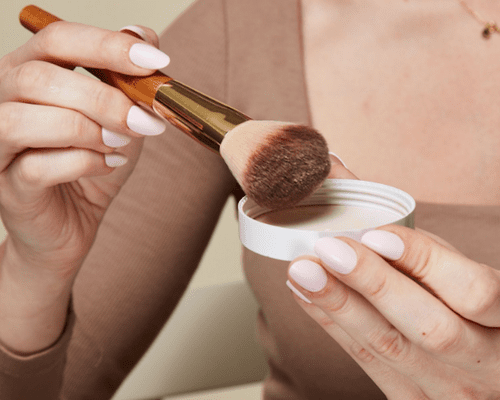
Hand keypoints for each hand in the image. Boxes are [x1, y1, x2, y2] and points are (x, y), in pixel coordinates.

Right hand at [0, 21, 167, 352]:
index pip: (57, 39)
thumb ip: (129, 81)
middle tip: (145, 121)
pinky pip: (37, 167)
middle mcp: (2, 101)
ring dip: (88, 130)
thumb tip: (144, 35)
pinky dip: (84, 163)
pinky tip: (108, 165)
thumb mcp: (120, 118)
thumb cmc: (93, 164)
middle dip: (103, 98)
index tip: (157, 61)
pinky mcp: (7, 186)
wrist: (72, 223)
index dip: (108, 45)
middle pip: (39, 78)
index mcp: (29, 73)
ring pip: (25, 119)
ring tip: (122, 143)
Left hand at [287, 226, 499, 397]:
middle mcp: (488, 366)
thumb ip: (428, 254)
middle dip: (372, 283)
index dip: (424, 261)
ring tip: (303, 271)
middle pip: (429, 328)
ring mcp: (450, 391)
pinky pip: (366, 362)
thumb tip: (364, 223)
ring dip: (339, 305)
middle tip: (329, 250)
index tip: (376, 235)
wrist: (485, 372)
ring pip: (389, 349)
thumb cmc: (472, 311)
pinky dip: (331, 324)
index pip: (475, 292)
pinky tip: (304, 294)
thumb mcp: (467, 276)